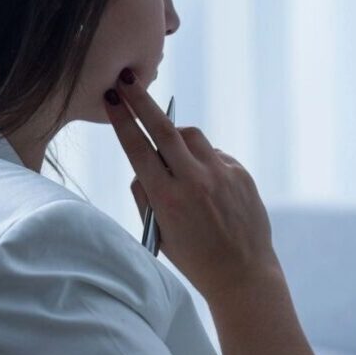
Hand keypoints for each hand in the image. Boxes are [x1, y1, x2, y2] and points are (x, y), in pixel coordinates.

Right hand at [105, 71, 320, 354]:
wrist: (243, 273)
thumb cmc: (195, 257)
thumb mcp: (159, 230)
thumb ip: (146, 194)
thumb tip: (142, 164)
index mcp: (169, 198)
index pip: (139, 148)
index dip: (123, 121)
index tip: (112, 99)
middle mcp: (196, 181)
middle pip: (165, 129)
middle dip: (142, 103)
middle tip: (127, 81)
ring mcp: (222, 175)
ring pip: (193, 137)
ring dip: (177, 137)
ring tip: (174, 156)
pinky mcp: (241, 175)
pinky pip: (216, 155)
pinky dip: (205, 161)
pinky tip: (206, 186)